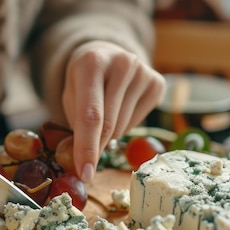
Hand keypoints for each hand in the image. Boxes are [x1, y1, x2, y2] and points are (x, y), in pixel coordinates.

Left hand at [62, 40, 164, 181]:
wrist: (105, 56)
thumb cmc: (85, 83)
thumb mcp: (71, 97)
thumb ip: (76, 126)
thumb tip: (85, 165)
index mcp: (92, 63)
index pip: (91, 115)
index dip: (87, 148)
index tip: (85, 174)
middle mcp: (122, 62)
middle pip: (110, 124)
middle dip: (96, 149)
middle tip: (86, 164)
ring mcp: (143, 71)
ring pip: (124, 126)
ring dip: (109, 135)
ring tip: (103, 117)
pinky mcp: (158, 82)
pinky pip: (139, 122)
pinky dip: (125, 127)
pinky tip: (120, 110)